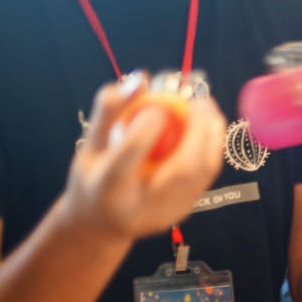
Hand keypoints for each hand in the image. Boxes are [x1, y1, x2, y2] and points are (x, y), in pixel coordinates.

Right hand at [63, 73, 225, 241]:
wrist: (102, 224)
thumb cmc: (93, 175)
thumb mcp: (89, 144)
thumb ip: (110, 110)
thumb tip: (141, 77)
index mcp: (105, 192)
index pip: (125, 163)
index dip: (143, 133)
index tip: (155, 106)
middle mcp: (139, 208)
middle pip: (178, 171)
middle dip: (195, 129)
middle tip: (197, 96)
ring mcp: (167, 213)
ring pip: (200, 173)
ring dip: (210, 133)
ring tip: (204, 103)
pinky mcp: (185, 210)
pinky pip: (206, 173)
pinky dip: (211, 143)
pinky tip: (207, 121)